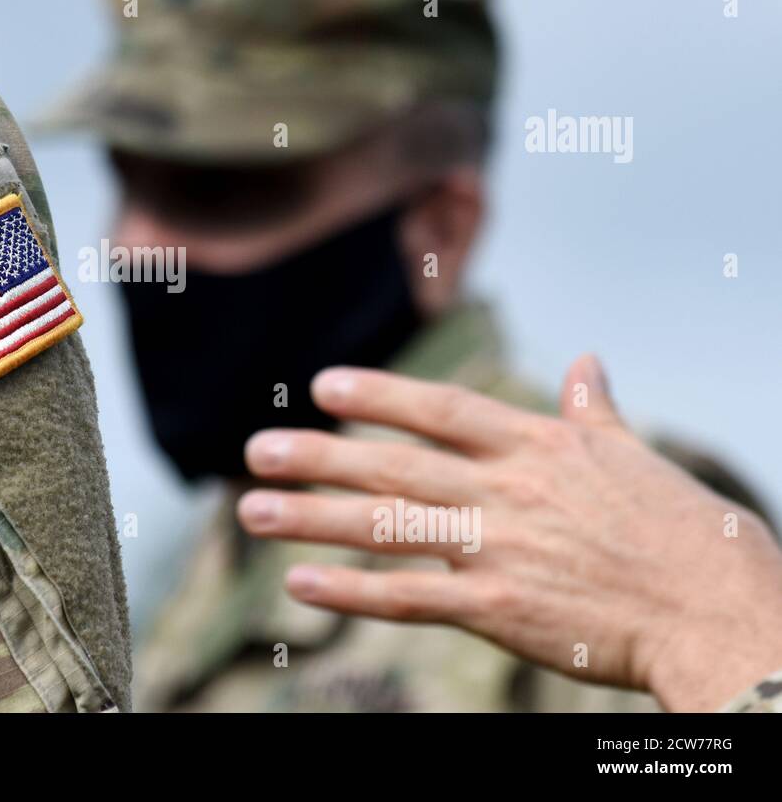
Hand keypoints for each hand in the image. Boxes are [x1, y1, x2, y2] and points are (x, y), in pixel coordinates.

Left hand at [236, 355, 781, 710]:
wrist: (722, 612)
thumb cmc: (685, 533)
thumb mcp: (635, 454)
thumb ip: (593, 408)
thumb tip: (587, 360)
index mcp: (538, 446)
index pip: (441, 409)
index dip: (379, 395)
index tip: (322, 385)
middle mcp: (508, 490)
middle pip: (394, 465)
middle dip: (319, 456)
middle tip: (256, 450)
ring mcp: (500, 549)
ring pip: (387, 527)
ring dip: (312, 518)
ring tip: (252, 510)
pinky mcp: (500, 610)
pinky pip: (411, 598)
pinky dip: (353, 592)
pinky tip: (301, 583)